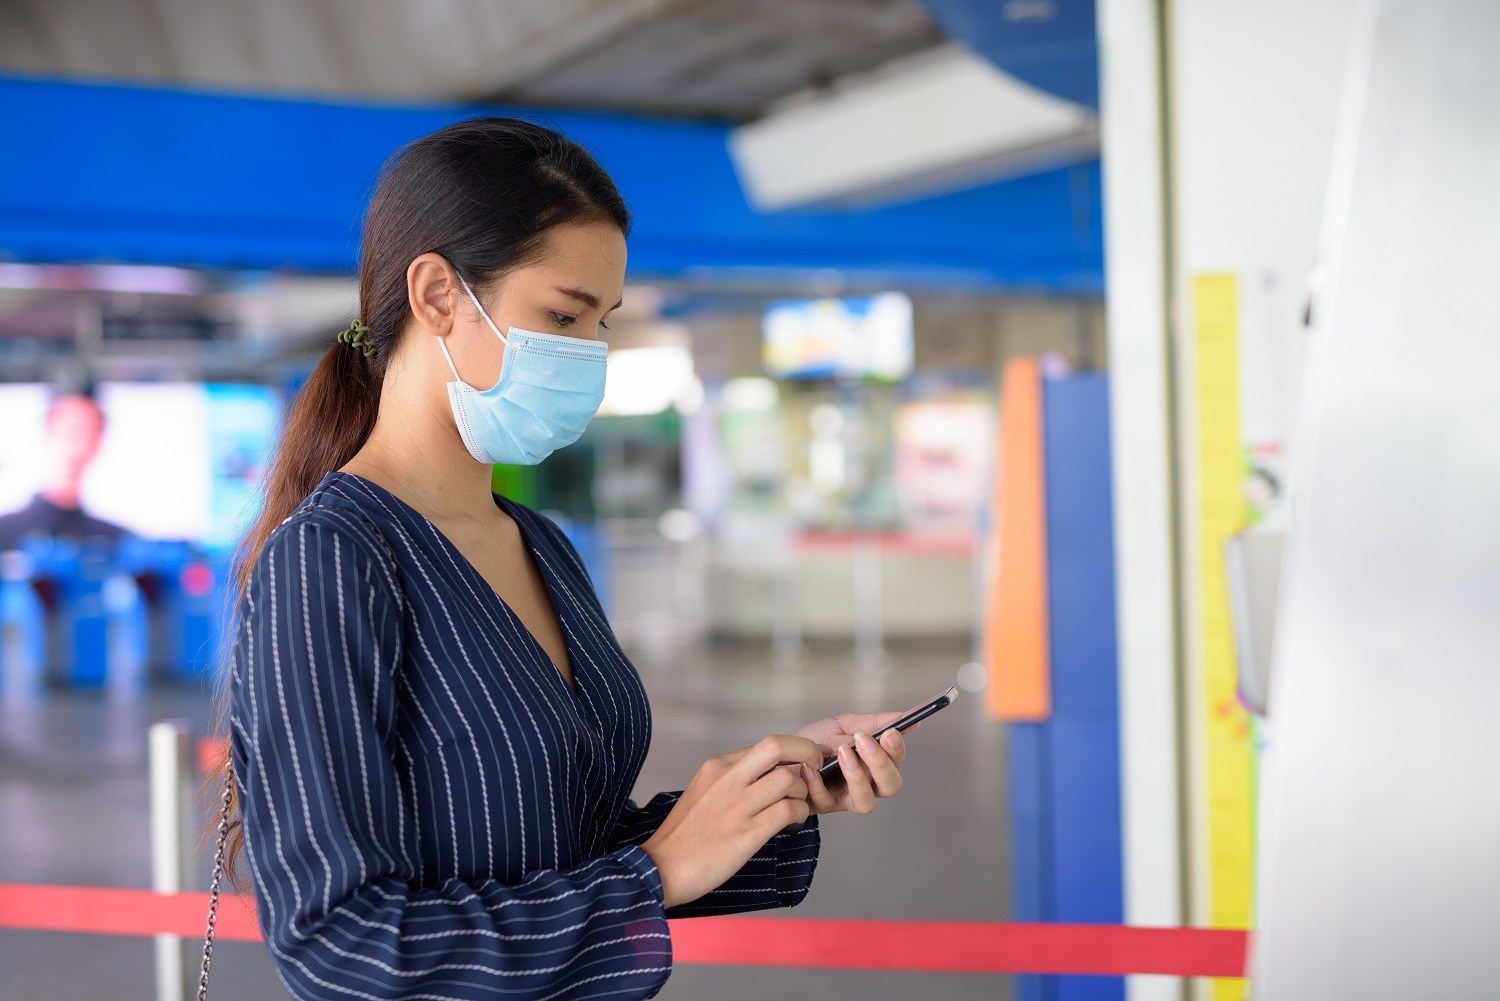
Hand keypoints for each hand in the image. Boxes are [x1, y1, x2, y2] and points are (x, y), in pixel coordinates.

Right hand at [640, 734, 822, 908]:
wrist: (661, 868)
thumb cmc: (685, 835)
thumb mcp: (703, 791)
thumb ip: (732, 779)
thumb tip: (767, 774)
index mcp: (716, 767)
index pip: (764, 746)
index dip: (791, 752)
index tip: (802, 763)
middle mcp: (727, 779)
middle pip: (776, 746)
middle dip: (806, 751)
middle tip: (816, 766)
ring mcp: (737, 806)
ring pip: (788, 779)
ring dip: (803, 790)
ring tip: (799, 804)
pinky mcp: (746, 834)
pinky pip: (787, 811)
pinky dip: (800, 814)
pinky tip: (795, 822)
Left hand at [794, 711, 909, 816]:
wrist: (784, 754)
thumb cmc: (816, 741)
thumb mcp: (844, 725)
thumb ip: (873, 723)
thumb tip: (904, 717)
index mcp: (875, 763)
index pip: (897, 760)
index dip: (897, 749)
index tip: (889, 733)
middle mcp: (867, 784)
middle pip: (890, 786)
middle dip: (881, 763)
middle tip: (863, 741)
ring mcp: (846, 798)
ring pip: (866, 803)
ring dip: (856, 777)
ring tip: (842, 753)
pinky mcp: (824, 806)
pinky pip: (827, 801)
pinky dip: (818, 782)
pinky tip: (811, 766)